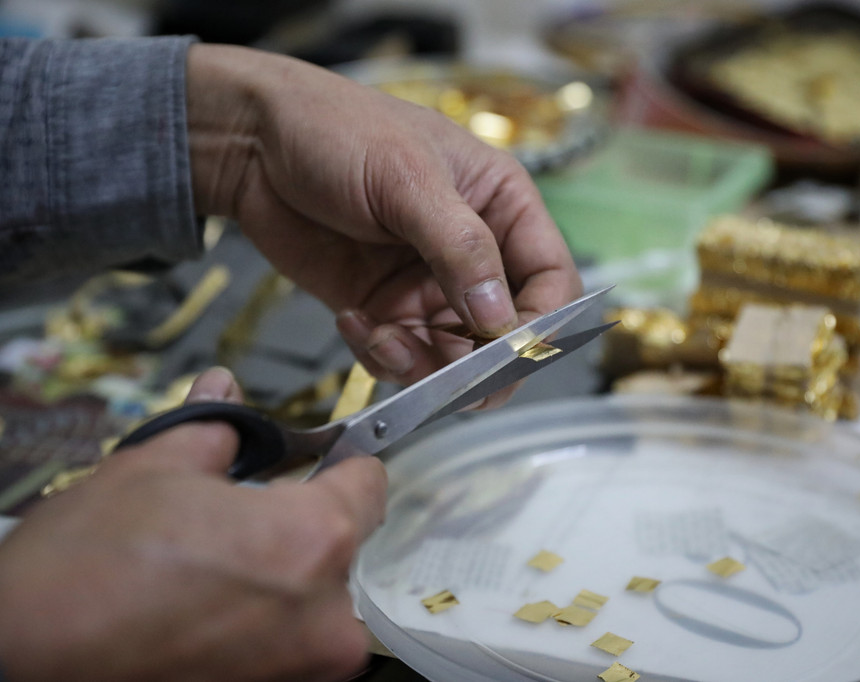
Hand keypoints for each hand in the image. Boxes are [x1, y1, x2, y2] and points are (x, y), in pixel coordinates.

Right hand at [0, 368, 386, 681]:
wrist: (20, 663)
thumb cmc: (83, 571)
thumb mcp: (152, 467)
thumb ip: (212, 427)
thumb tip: (223, 392)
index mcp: (314, 540)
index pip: (370, 484)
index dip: (345, 463)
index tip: (328, 461)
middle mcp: (325, 615)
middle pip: (342, 545)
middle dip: (299, 522)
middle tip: (239, 515)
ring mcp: (300, 668)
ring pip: (313, 596)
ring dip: (278, 574)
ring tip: (210, 563)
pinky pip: (286, 640)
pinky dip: (259, 618)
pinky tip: (204, 602)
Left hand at [186, 44, 581, 400]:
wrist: (252, 144)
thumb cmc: (338, 131)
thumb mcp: (408, 179)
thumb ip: (461, 248)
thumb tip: (502, 321)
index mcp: (501, 206)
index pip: (550, 279)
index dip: (540, 321)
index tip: (508, 348)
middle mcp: (473, 254)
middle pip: (505, 332)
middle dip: (476, 360)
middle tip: (443, 370)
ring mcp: (427, 286)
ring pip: (453, 358)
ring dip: (421, 364)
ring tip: (380, 334)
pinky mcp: (383, 309)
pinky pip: (400, 357)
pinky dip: (380, 355)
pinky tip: (351, 320)